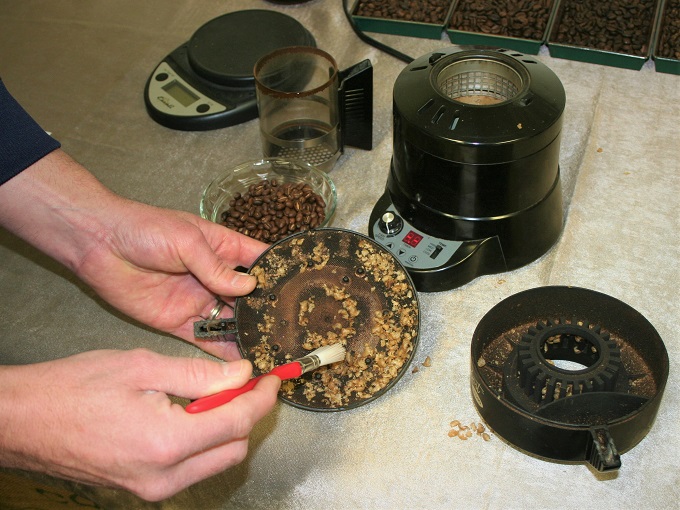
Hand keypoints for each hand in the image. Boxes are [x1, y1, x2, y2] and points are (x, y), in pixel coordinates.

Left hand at [0, 150, 268, 358]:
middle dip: (269, 312)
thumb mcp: (186, 239)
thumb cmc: (146, 229)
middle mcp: (216, 278)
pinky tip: (243, 363)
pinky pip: (205, 340)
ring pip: (232, 322)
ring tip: (275, 350)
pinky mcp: (178, 323)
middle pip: (250, 298)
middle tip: (294, 331)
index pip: (260, 261)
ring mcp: (199, 302)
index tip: (305, 290)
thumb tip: (250, 287)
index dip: (281, 274)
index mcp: (224, 249)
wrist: (98, 245)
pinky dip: (223, 352)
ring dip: (250, 335)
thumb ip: (216, 267)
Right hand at [0, 349, 280, 500]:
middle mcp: (164, 477)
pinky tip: (191, 414)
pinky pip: (191, 469)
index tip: (274, 377)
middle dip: (248, 414)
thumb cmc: (74, 387)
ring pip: (215, 462)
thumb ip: (199, 374)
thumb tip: (242, 373)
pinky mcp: (142, 489)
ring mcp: (152, 489)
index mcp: (167, 443)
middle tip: (246, 383)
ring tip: (216, 395)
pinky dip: (203, 441)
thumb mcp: (143, 366)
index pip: (238, 422)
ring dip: (226, 429)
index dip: (263, 397)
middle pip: (234, 448)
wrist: (23, 421)